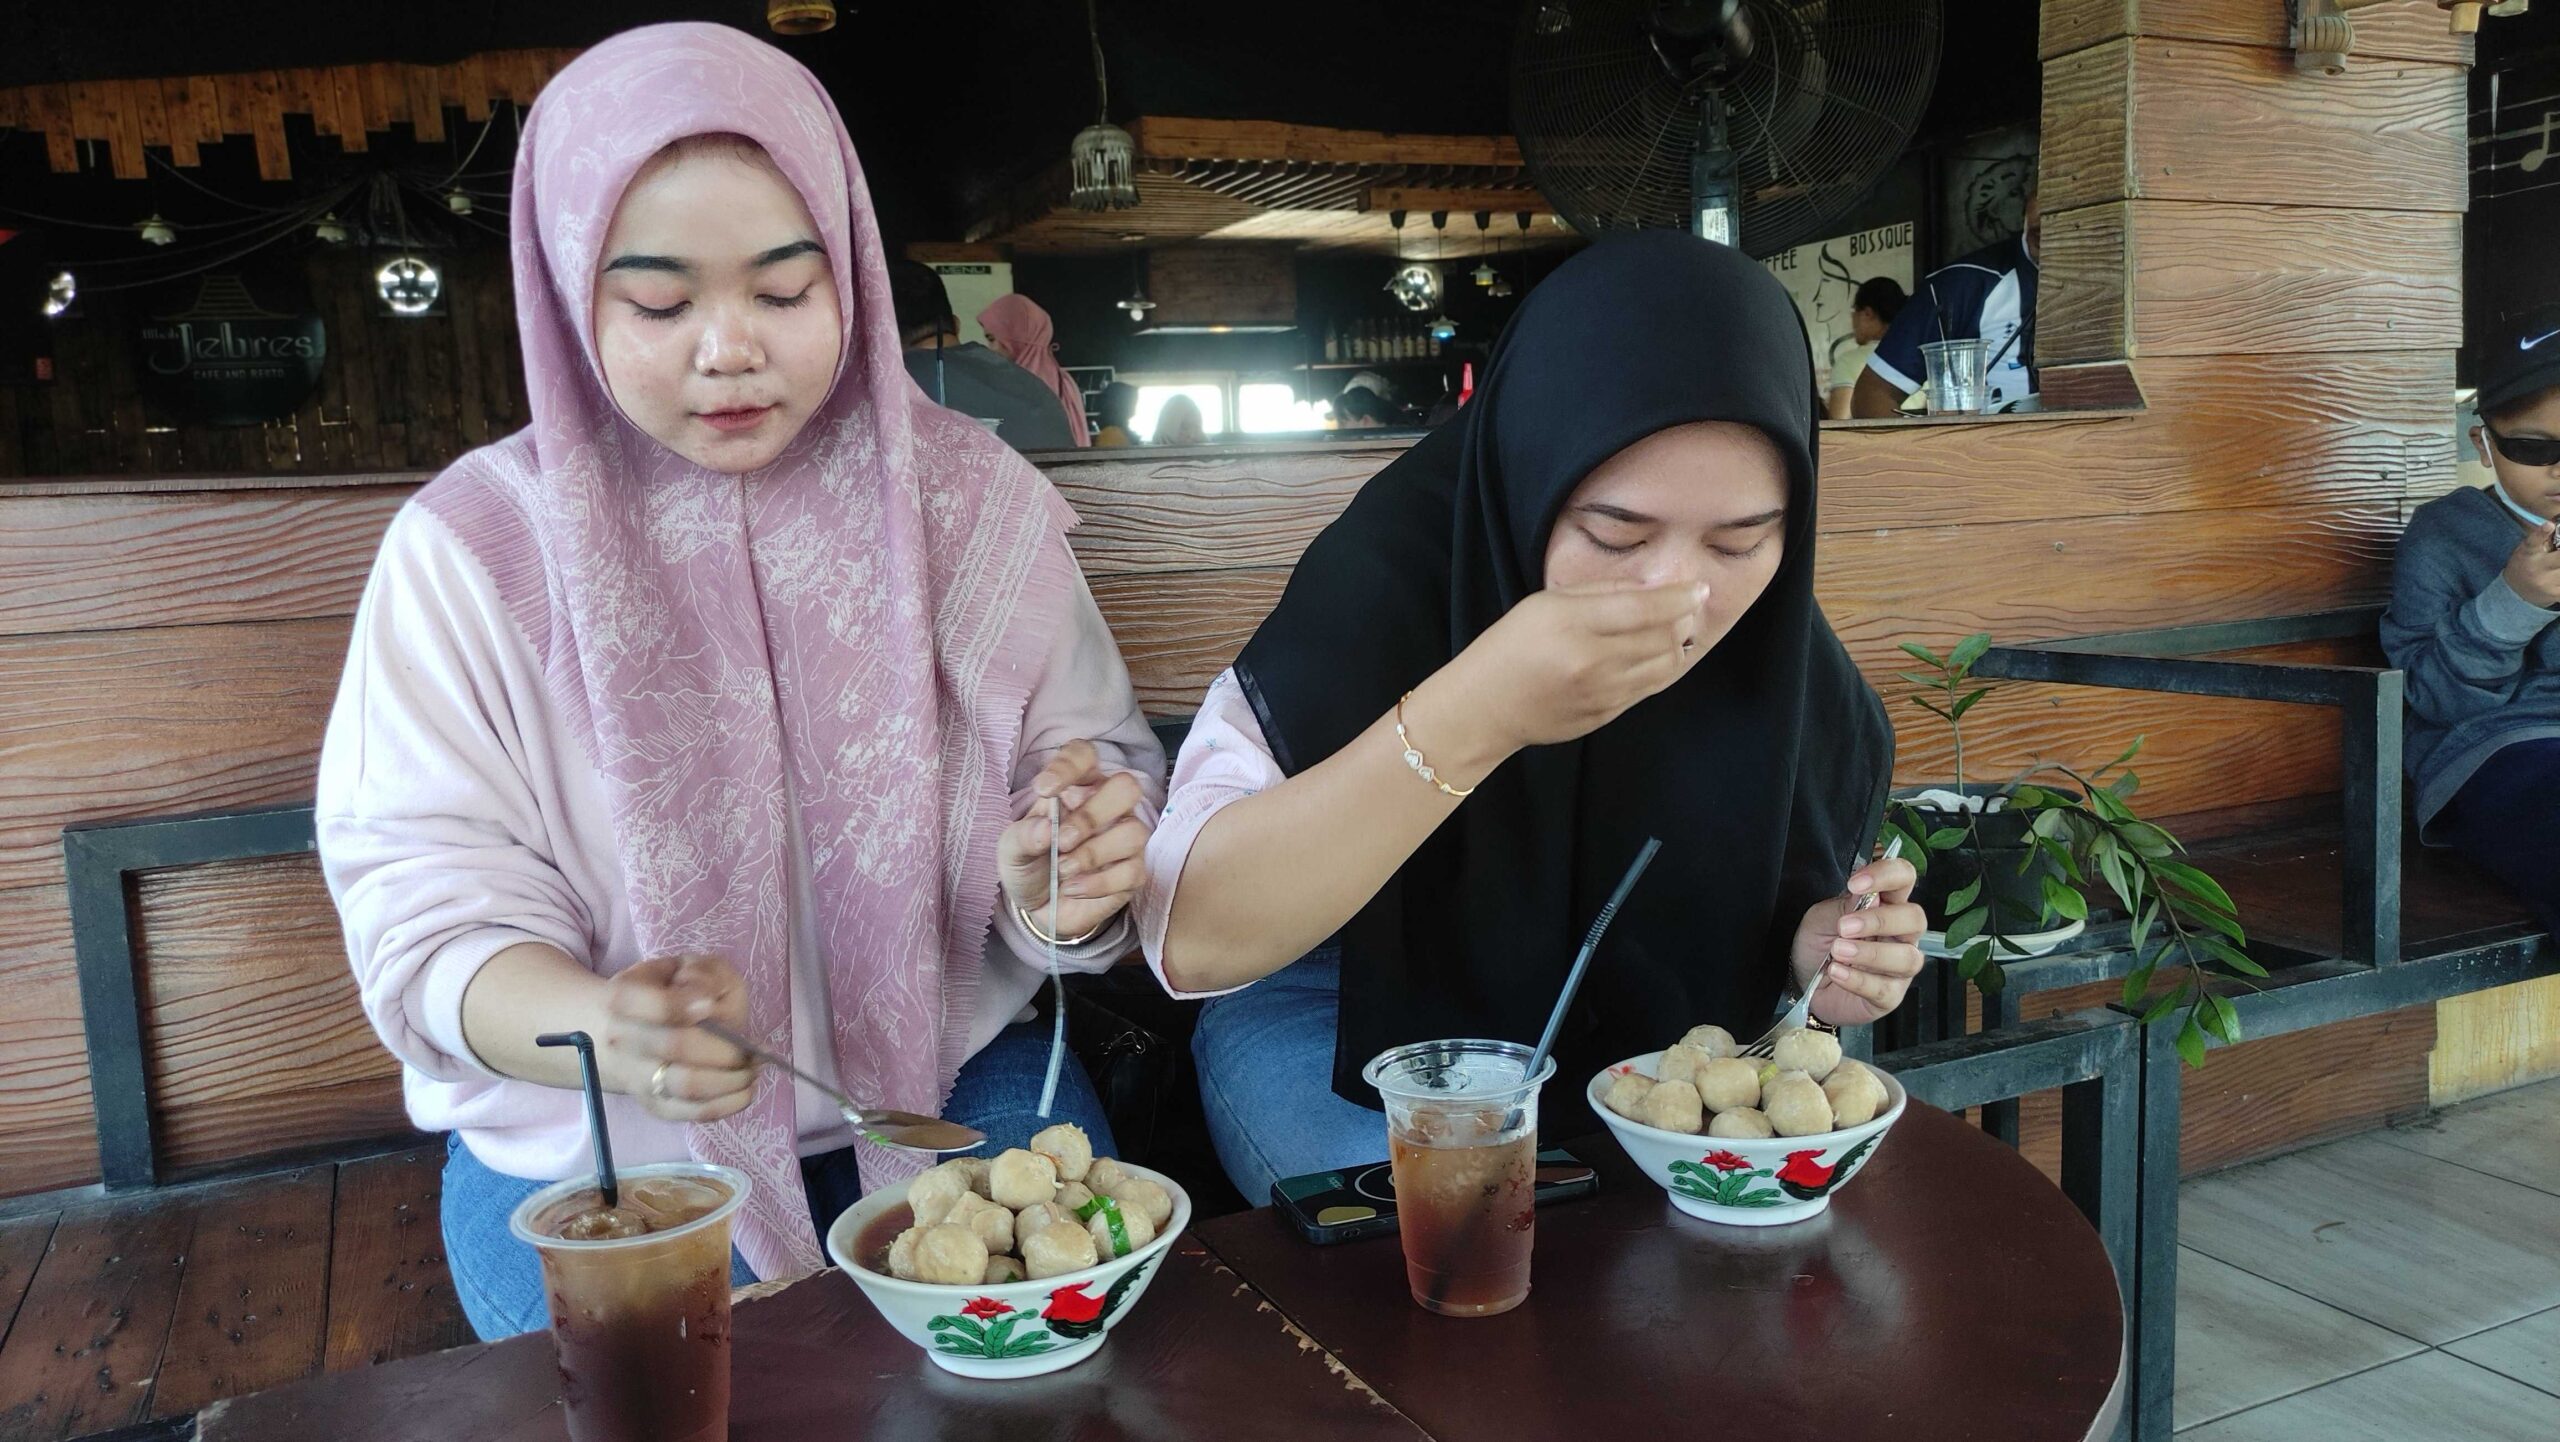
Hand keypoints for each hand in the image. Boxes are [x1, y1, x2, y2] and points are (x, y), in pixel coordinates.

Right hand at [601, 954, 754, 1121]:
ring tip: (755, 1066)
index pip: (655, 1005)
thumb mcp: (686, 967)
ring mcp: (637, 1077)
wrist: (634, 1028)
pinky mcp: (656, 1106)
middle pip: (676, 1046)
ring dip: (733, 1077)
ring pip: (687, 1085)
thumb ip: (699, 976)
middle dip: (726, 1047)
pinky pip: (693, 1113)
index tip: (711, 1003)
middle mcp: (622, 1042)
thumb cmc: (670, 991)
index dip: (685, 1004)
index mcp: (624, 998)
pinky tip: (747, 1088)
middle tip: (753, 1046)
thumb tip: (706, 1001)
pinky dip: (729, 1103)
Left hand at [1000, 739, 1150, 941]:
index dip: (1069, 766)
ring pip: (1134, 832)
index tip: (1044, 789)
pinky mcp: (1133, 872)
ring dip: (1093, 853)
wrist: (1040, 907)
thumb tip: (1046, 828)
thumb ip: (1023, 836)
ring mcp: (1125, 838)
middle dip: (1093, 814)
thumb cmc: (1030, 864)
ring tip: (1063, 870)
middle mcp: (1107, 807)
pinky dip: (1099, 883)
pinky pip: (1132, 871)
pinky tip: (1073, 889)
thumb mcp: (1012, 850)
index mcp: (1076, 787)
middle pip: (1126, 787)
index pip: (1084, 756)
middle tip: (1063, 840)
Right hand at [1428, 581, 1712, 758]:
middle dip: (1684, 619)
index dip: (1679, 597)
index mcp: (1573, 626)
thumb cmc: (1509, 647)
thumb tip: (1650, 586)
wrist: (1484, 708)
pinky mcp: (1606, 715)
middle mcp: (1592, 662)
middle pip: (1664, 638)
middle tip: (1687, 606)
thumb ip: (1599, 592)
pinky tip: (1655, 655)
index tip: (1700, 587)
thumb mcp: (1545, 604)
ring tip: (1675, 631)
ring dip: (1678, 646)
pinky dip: (1661, 669)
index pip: (1644, 608)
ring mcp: (1603, 694)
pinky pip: (1649, 688)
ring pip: (1665, 667)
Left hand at [1788, 854, 1926, 1026]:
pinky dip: (1858, 979)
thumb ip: (1844, 906)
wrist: (1802, 983)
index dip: (1887, 875)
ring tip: (1838, 951)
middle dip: (1881, 921)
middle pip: (1915, 918)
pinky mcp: (1890, 996)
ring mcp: (1899, 967)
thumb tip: (1868, 895)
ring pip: (1908, 958)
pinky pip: (1885, 989)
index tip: (1856, 884)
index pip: (1904, 878)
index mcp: (1887, 905)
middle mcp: (1900, 934)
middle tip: (1844, 927)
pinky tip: (1837, 972)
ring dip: (1871, 954)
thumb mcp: (1821, 918)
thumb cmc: (1818, 945)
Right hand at [2504, 520, 2559, 607]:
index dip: (2541, 533)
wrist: (2516, 592)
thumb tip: (2556, 526)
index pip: (2533, 542)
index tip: (2549, 525)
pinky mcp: (2555, 594)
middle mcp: (2536, 568)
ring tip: (2556, 567)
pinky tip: (2557, 577)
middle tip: (2559, 553)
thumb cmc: (2526, 564)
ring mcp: (2546, 583)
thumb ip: (2542, 540)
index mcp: (2528, 554)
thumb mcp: (2526, 550)